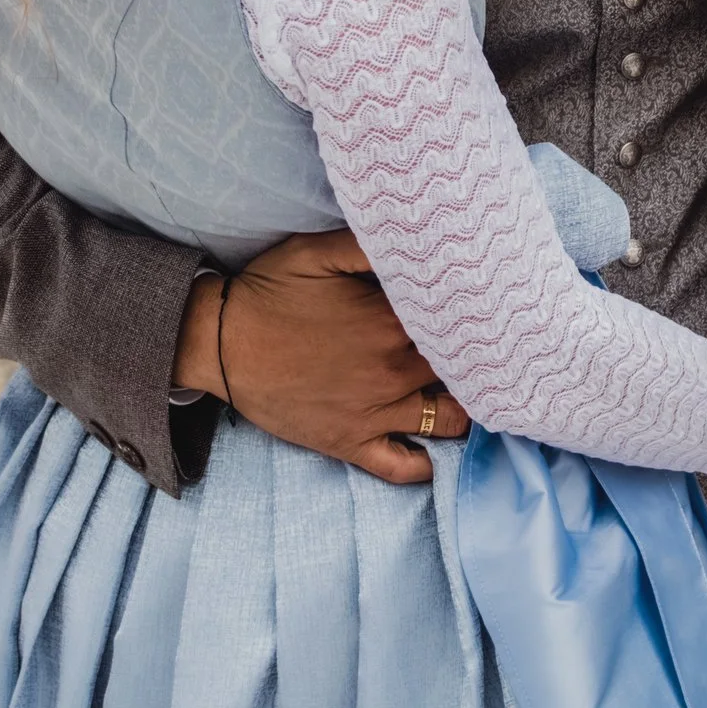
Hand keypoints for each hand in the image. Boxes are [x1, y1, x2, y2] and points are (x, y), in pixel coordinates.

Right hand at [172, 229, 470, 484]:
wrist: (217, 343)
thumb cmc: (268, 292)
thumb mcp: (317, 251)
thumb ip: (372, 245)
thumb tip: (421, 239)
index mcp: (391, 323)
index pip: (458, 321)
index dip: (475, 315)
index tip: (488, 308)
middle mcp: (392, 372)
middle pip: (462, 369)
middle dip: (478, 358)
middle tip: (488, 348)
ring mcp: (374, 414)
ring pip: (448, 420)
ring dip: (465, 407)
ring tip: (474, 393)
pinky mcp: (350, 444)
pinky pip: (404, 468)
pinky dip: (427, 464)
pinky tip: (436, 447)